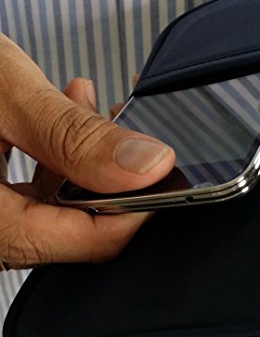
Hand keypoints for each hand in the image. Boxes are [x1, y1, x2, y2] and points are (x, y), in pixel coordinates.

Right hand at [0, 34, 174, 267]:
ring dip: (85, 156)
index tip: (166, 174)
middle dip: (112, 174)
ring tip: (89, 103)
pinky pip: (33, 190)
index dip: (139, 208)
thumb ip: (75, 135)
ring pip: (59, 205)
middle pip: (79, 225)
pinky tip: (62, 113)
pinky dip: (56, 154)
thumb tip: (145, 164)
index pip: (92, 241)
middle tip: (129, 129)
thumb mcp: (0, 95)